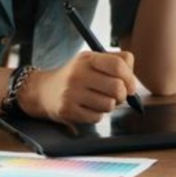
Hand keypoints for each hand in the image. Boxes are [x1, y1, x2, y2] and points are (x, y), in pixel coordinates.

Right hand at [18, 51, 137, 123]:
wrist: (43, 91)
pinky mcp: (68, 110)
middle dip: (122, 95)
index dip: (130, 77)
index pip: (119, 64)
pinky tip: (87, 108)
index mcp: (87, 58)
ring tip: (99, 101)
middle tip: (117, 96)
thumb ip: (114, 63)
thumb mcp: (90, 61)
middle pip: (117, 87)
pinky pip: (96, 117)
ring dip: (109, 106)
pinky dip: (96, 115)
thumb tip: (132, 82)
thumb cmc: (75, 77)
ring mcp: (72, 92)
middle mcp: (78, 74)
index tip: (129, 85)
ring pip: (109, 105)